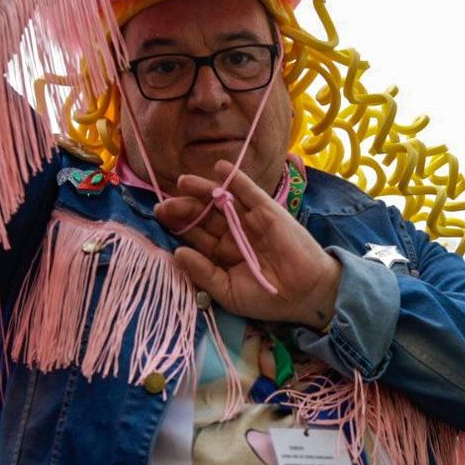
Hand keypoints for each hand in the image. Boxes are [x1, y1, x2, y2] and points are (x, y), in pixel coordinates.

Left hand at [153, 161, 340, 328]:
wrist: (305, 294)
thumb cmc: (267, 298)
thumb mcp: (227, 291)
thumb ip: (202, 273)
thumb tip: (176, 253)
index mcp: (222, 253)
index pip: (196, 235)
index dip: (178, 226)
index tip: (159, 217)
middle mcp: (233, 233)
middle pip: (204, 216)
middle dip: (183, 209)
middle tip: (164, 206)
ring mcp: (250, 220)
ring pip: (221, 200)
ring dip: (202, 189)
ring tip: (183, 181)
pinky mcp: (267, 211)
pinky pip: (249, 191)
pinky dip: (235, 179)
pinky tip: (220, 167)